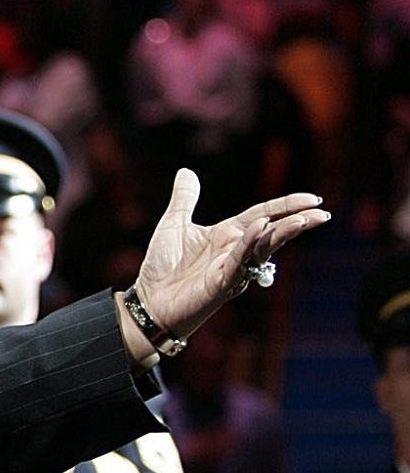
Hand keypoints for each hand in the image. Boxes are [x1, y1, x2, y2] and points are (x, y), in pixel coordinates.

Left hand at [130, 170, 328, 344]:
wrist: (148, 301)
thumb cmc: (163, 266)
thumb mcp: (174, 224)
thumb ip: (185, 199)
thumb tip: (186, 171)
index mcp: (228, 234)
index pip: (263, 214)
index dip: (287, 205)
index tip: (313, 198)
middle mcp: (235, 250)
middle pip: (272, 232)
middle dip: (298, 222)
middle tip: (323, 213)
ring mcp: (231, 268)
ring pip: (262, 247)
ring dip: (283, 233)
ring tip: (305, 219)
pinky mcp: (221, 283)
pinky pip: (239, 261)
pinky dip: (249, 244)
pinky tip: (261, 227)